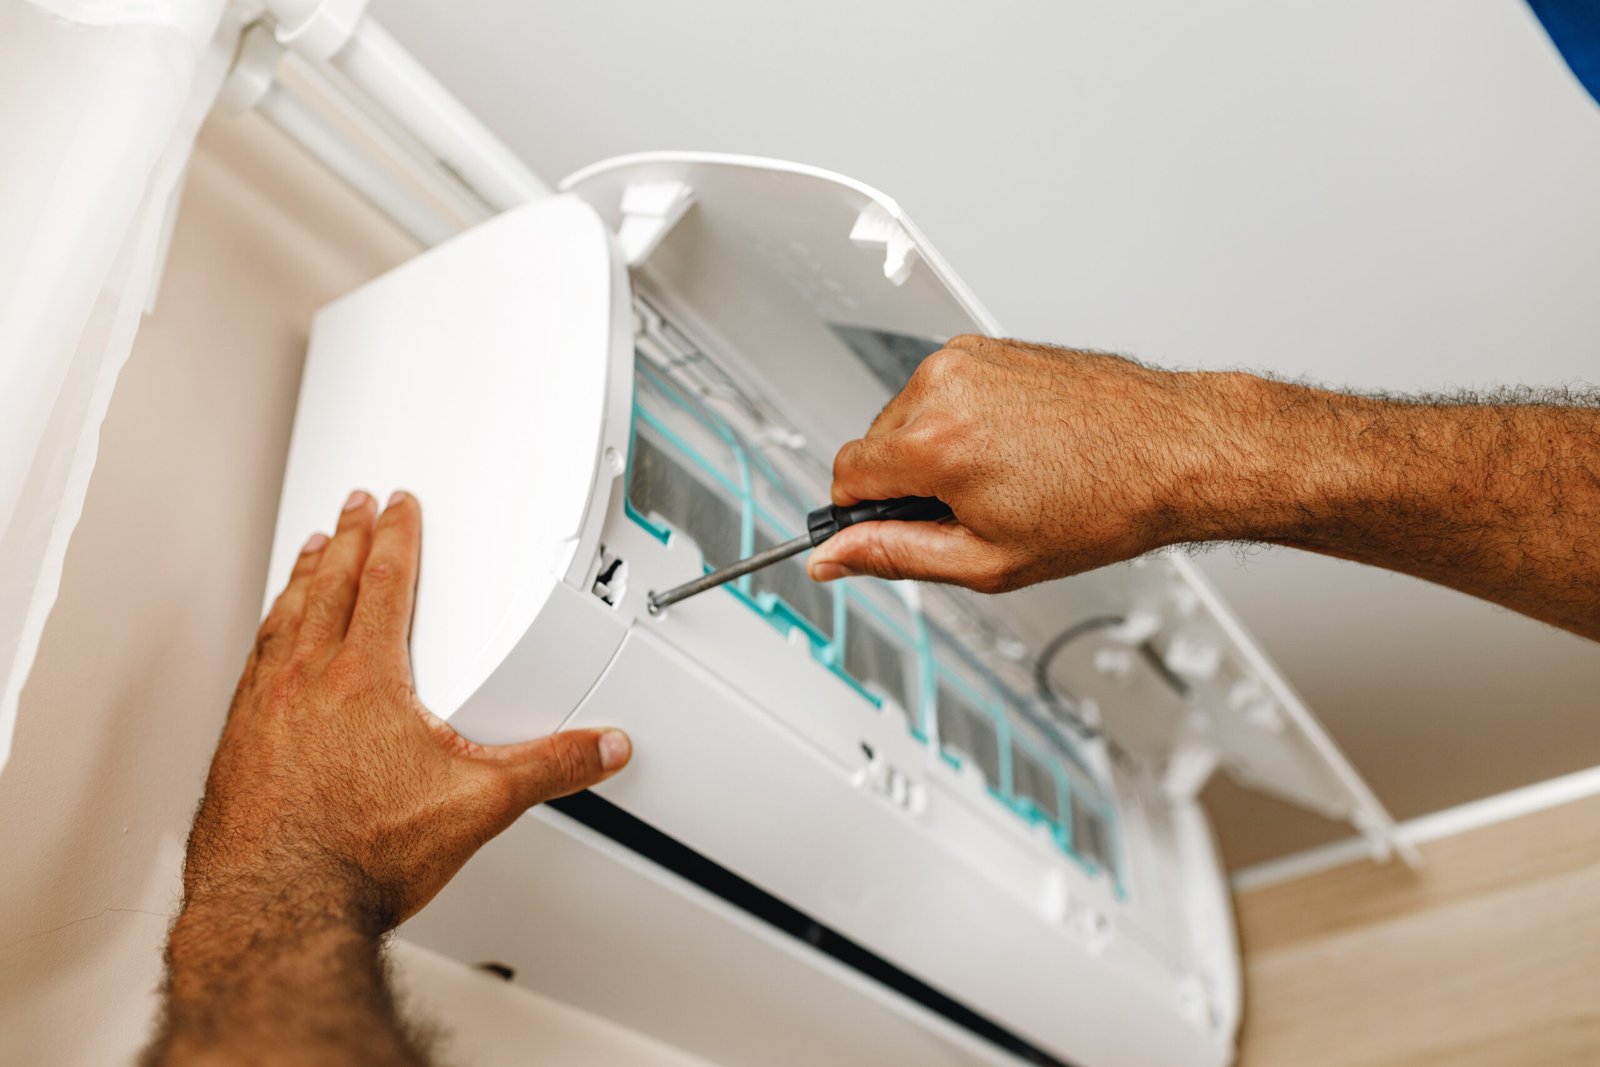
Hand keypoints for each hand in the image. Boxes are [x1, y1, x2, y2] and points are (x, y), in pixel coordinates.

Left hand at [183, 489, 631, 930]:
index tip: (397, 506)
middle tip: (353, 506)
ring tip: (311, 554)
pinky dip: (267, 634)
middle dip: (348, 539)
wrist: (277, 910)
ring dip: (302, 579)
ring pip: (284, 620)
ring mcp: (263, 711)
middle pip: (330, 587)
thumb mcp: (477, 806)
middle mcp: (307, 683)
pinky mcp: (236, 746)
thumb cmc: (361, 857)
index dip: (396, 538)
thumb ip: (548, 768)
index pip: (385, 585)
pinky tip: (269, 643)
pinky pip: (253, 665)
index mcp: (367, 680)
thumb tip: (601, 748)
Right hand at [808, 335, 1256, 591]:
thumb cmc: (1104, 502)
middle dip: (905, 484)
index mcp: (936, 442)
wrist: (1175, 450)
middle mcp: (944, 386)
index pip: (844, 477)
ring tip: (1002, 477)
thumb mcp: (987, 559)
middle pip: (873, 445)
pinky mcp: (988, 348)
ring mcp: (968, 360)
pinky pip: (941, 393)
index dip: (862, 515)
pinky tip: (1013, 448)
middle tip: (972, 512)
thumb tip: (833, 556)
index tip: (892, 531)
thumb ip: (894, 555)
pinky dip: (961, 423)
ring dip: (933, 453)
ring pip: (906, 419)